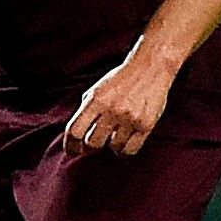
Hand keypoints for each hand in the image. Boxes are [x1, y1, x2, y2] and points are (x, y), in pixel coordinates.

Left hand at [63, 49, 177, 155]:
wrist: (149, 68)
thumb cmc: (120, 79)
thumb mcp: (96, 90)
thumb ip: (86, 110)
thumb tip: (76, 135)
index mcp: (95, 100)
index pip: (75, 130)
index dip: (70, 144)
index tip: (71, 151)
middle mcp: (111, 110)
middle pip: (92, 142)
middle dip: (91, 144)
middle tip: (94, 141)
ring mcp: (129, 118)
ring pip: (112, 147)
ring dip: (110, 146)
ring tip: (113, 138)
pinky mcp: (146, 125)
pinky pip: (131, 149)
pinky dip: (124, 151)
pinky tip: (122, 146)